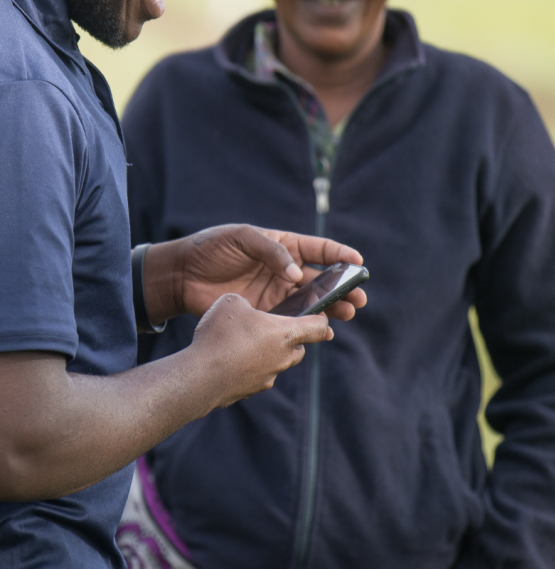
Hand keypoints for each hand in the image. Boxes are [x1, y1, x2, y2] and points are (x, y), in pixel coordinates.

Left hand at [142, 224, 366, 325]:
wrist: (183, 275)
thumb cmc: (211, 248)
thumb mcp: (242, 238)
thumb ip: (271, 252)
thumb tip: (297, 275)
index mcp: (285, 247)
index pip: (320, 250)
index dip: (341, 255)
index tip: (358, 262)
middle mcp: (287, 271)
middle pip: (323, 281)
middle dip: (343, 289)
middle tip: (358, 298)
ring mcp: (279, 294)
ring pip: (313, 303)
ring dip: (332, 308)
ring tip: (347, 314)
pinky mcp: (267, 314)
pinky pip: (293, 321)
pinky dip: (308, 326)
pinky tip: (322, 330)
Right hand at [192, 293, 331, 407]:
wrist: (200, 376)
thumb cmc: (220, 335)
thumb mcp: (232, 301)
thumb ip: (248, 302)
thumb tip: (246, 309)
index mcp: (286, 333)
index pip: (318, 327)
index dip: (322, 319)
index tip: (320, 314)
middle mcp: (283, 358)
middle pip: (299, 348)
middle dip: (292, 339)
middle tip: (275, 328)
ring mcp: (268, 377)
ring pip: (279, 363)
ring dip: (271, 354)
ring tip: (249, 343)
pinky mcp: (252, 390)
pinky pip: (258, 376)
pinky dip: (251, 367)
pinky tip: (232, 359)